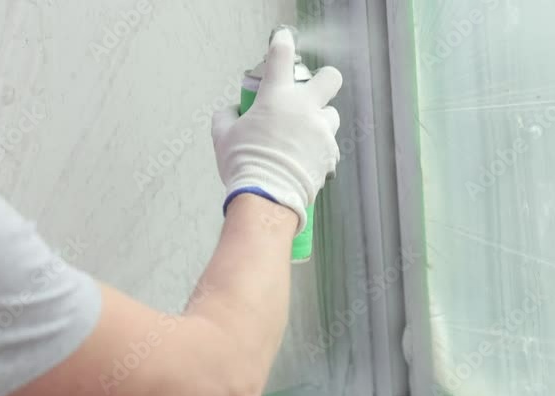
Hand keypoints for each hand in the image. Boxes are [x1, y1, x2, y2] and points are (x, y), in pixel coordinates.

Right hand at [212, 29, 342, 234]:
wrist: (266, 197)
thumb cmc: (244, 165)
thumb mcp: (223, 136)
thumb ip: (227, 117)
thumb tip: (232, 113)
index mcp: (276, 97)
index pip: (281, 56)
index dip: (282, 42)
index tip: (283, 39)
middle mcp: (304, 108)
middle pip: (330, 77)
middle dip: (324, 80)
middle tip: (311, 92)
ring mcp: (321, 130)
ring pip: (332, 114)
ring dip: (320, 120)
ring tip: (303, 136)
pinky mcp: (330, 153)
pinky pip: (329, 145)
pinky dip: (319, 149)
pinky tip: (304, 159)